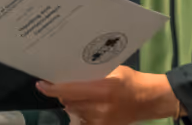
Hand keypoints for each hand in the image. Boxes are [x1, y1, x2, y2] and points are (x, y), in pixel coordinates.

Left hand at [37, 66, 179, 124]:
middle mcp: (99, 107)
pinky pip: (82, 120)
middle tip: (68, 84)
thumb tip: (71, 73)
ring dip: (73, 103)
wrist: (149, 100)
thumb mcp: (113, 70)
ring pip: (74, 111)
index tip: (41, 84)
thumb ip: (93, 74)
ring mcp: (100, 120)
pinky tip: (91, 106)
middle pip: (69, 102)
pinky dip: (81, 113)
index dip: (53, 88)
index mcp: (103, 89)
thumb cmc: (131, 80)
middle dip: (65, 94)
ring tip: (85, 95)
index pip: (70, 90)